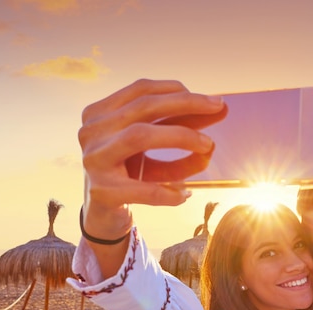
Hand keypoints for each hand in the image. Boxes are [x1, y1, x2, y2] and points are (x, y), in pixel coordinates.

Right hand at [78, 79, 224, 237]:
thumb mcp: (155, 148)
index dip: (178, 91)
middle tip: (219, 109)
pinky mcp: (102, 192)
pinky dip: (169, 191)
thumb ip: (182, 126)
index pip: (141, 90)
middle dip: (187, 104)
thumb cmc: (132, 174)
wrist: (103, 216)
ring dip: (181, 136)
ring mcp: (94, 160)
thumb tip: (220, 109)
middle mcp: (92, 131)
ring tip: (208, 145)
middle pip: (143, 107)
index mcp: (100, 113)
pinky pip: (144, 188)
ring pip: (140, 136)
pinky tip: (185, 195)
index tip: (211, 99)